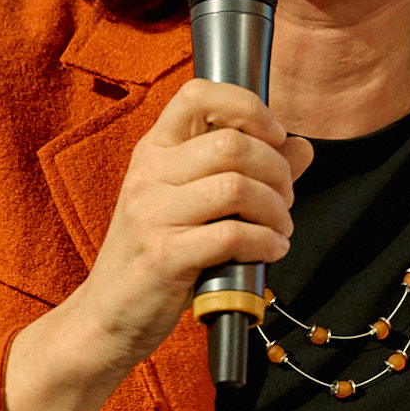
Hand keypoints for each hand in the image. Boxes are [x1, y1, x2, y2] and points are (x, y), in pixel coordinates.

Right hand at [66, 78, 314, 371]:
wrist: (106, 316)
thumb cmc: (159, 253)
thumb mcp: (196, 202)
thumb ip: (252, 171)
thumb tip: (303, 147)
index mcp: (155, 150)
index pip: (197, 94)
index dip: (248, 106)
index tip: (274, 136)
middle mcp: (149, 174)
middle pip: (233, 144)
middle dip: (277, 171)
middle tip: (285, 200)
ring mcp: (151, 214)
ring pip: (237, 187)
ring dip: (276, 210)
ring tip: (280, 229)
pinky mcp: (162, 256)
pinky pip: (232, 234)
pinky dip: (266, 242)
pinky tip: (272, 250)